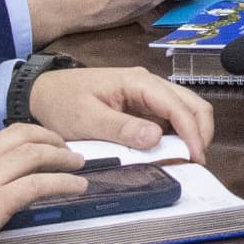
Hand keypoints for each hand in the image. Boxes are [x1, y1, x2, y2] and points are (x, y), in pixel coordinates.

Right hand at [0, 125, 86, 243]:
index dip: (19, 138)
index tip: (32, 145)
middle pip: (20, 135)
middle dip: (47, 137)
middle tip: (63, 146)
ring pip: (33, 154)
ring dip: (62, 156)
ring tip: (78, 162)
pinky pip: (37, 185)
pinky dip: (62, 182)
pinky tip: (77, 186)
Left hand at [24, 65, 214, 160]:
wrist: (42, 92)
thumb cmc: (62, 102)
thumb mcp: (87, 119)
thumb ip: (121, 128)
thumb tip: (157, 137)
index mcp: (138, 82)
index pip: (178, 106)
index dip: (192, 133)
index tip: (195, 159)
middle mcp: (149, 85)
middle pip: (192, 104)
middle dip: (200, 132)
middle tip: (195, 161)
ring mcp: (148, 95)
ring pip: (185, 111)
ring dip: (191, 134)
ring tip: (184, 159)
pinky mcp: (142, 107)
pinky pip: (169, 120)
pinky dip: (177, 136)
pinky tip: (170, 153)